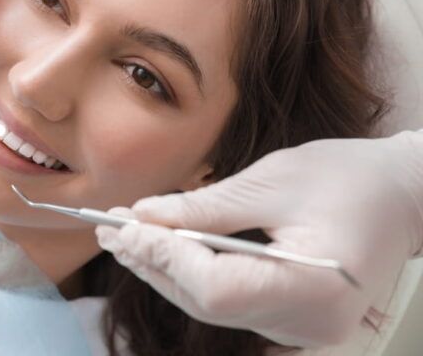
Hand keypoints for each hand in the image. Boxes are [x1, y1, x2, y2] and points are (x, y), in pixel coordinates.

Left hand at [97, 131, 422, 347]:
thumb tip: (145, 216)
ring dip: (165, 269)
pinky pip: (229, 302)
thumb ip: (205, 206)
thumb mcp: (273, 180)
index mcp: (312, 289)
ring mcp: (302, 327)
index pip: (215, 288)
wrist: (402, 195)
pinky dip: (192, 274)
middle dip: (153, 263)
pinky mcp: (293, 317)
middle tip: (111, 230)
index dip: (164, 258)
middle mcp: (307, 322)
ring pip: (211, 306)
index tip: (125, 227)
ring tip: (126, 238)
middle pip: (206, 303)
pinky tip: (164, 250)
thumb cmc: (350, 178)